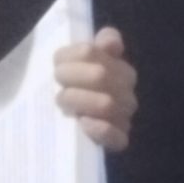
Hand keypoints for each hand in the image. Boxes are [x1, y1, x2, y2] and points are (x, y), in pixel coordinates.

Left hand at [53, 27, 136, 150]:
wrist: (61, 124)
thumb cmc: (68, 88)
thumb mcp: (71, 62)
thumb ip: (92, 46)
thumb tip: (111, 43)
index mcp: (117, 64)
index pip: (90, 52)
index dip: (70, 57)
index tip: (57, 65)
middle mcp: (126, 87)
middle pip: (99, 75)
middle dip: (71, 79)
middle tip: (57, 85)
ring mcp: (125, 114)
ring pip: (106, 103)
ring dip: (78, 101)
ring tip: (63, 102)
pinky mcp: (120, 139)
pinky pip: (116, 135)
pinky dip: (98, 129)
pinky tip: (83, 123)